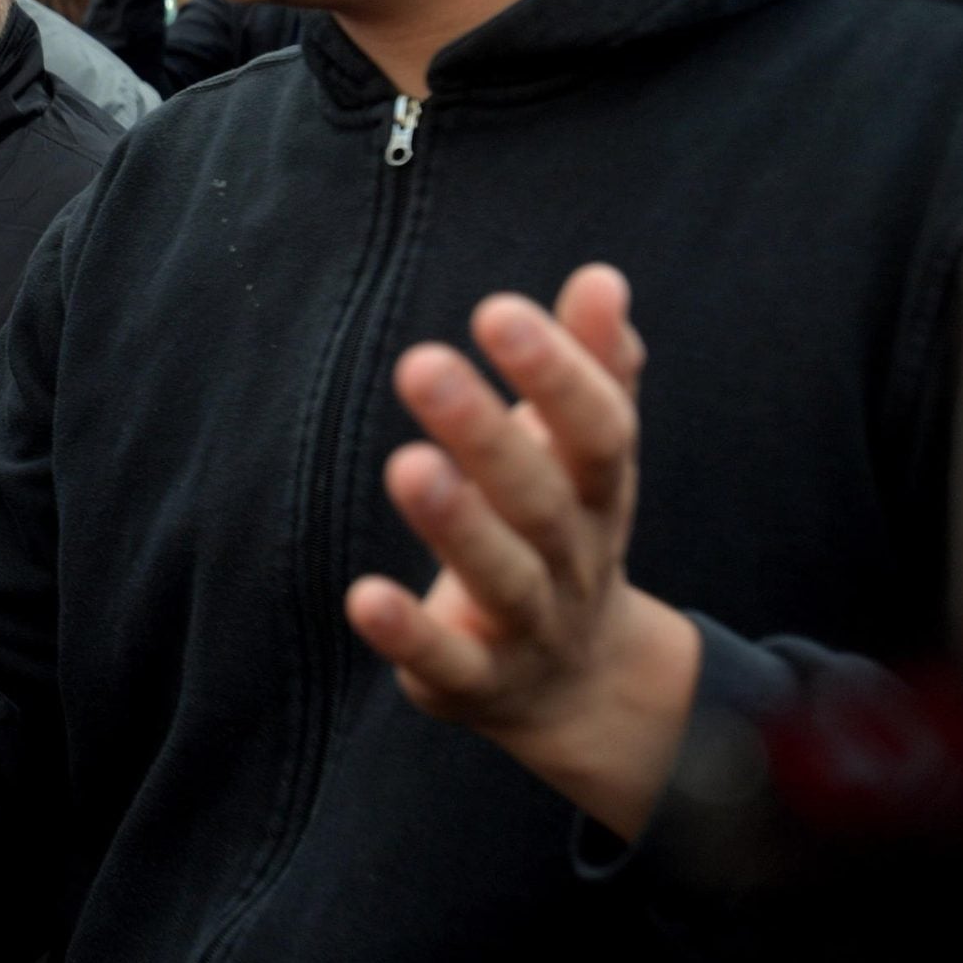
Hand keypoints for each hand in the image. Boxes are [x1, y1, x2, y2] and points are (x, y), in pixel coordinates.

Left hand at [343, 265, 699, 839]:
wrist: (581, 683)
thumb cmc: (565, 529)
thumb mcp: (587, 455)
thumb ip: (594, 369)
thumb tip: (600, 278)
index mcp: (599, 492)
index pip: (596, 431)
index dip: (557, 373)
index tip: (498, 311)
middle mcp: (573, 558)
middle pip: (538, 498)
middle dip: (487, 434)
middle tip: (422, 362)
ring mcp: (531, 626)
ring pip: (501, 577)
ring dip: (455, 525)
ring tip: (406, 464)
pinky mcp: (477, 682)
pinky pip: (447, 662)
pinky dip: (406, 634)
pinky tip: (361, 596)